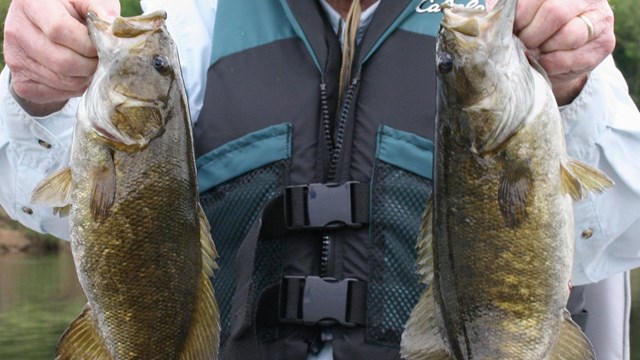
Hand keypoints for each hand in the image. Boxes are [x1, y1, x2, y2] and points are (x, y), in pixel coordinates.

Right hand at [3, 0, 119, 115]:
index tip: (102, 45)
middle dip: (91, 65)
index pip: (59, 30)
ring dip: (86, 78)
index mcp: (30, 3)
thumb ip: (99, 10)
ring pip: (62, 81)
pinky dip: (75, 89)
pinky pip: (55, 94)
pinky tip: (79, 75)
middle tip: (101, 60)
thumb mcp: (86, 2)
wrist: (48, 30)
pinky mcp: (21, 82)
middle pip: (61, 61)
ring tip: (92, 66)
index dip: (88, 44)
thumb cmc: (73, 12)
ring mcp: (15, 59)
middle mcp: (16, 31)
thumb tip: (111, 29)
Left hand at [486, 0, 615, 104]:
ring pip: (568, 35)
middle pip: (554, 13)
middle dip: (531, 34)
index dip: (519, 16)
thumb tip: (483, 11)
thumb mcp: (521, 15)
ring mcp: (600, 19)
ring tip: (534, 52)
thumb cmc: (533, 30)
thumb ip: (505, 9)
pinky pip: (572, 58)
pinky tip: (545, 62)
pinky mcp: (604, 44)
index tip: (513, 28)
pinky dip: (552, 65)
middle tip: (523, 43)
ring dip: (543, 50)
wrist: (556, 57)